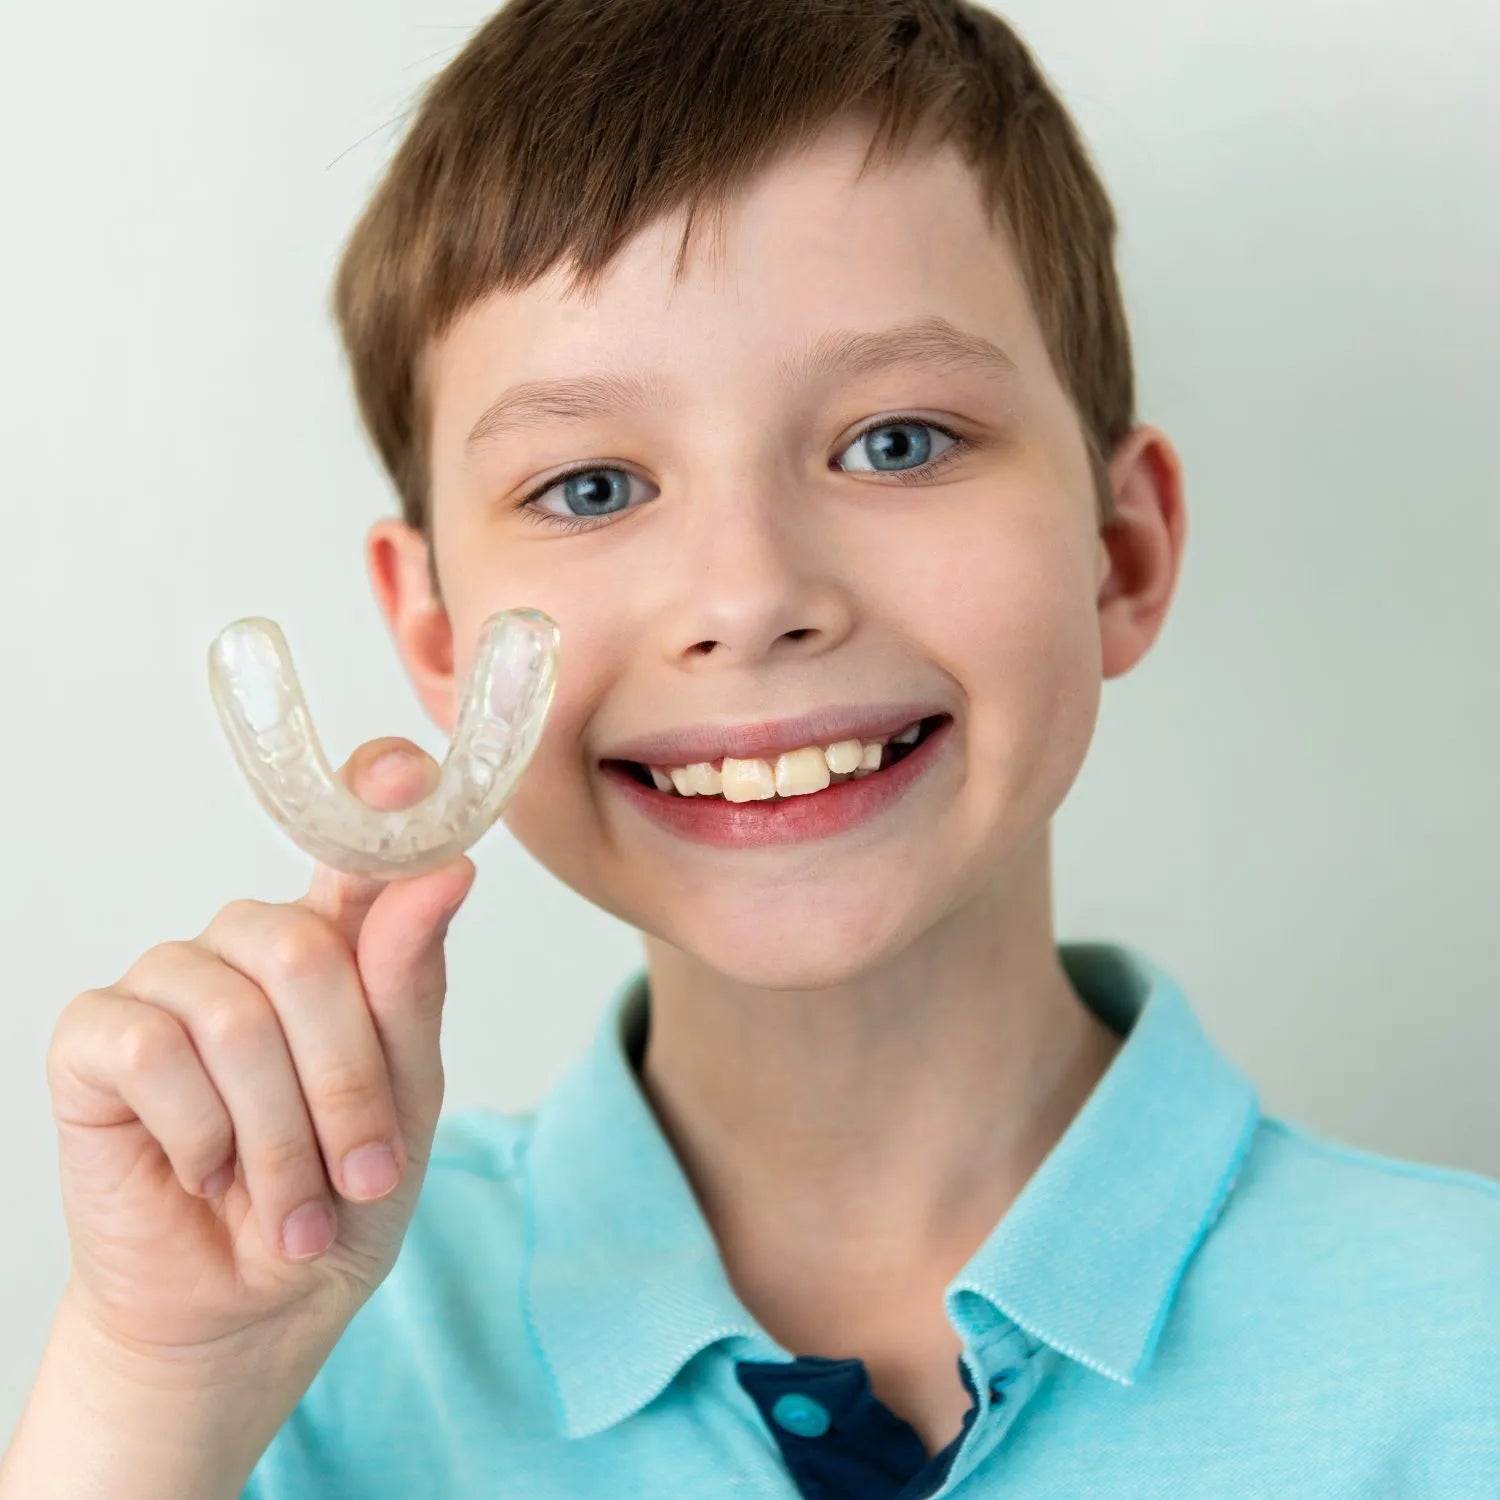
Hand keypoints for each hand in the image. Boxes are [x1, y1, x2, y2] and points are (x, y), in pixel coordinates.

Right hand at [45, 738, 474, 1370]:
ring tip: (291, 1205)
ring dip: (278, 1138)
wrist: (252, 1306)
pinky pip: (155, 1050)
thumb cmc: (338, 1193)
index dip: (375, 793)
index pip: (353, 836)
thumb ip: (411, 983)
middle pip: (303, 951)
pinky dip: (200, 1134)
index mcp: (339, 941)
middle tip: (360, 1173)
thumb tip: (445, 867)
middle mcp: (251, 942)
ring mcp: (170, 980)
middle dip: (343, 1084)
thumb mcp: (406, 1096)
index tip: (407, 773)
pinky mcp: (96, 1036)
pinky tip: (205, 1173)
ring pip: (234, 1015)